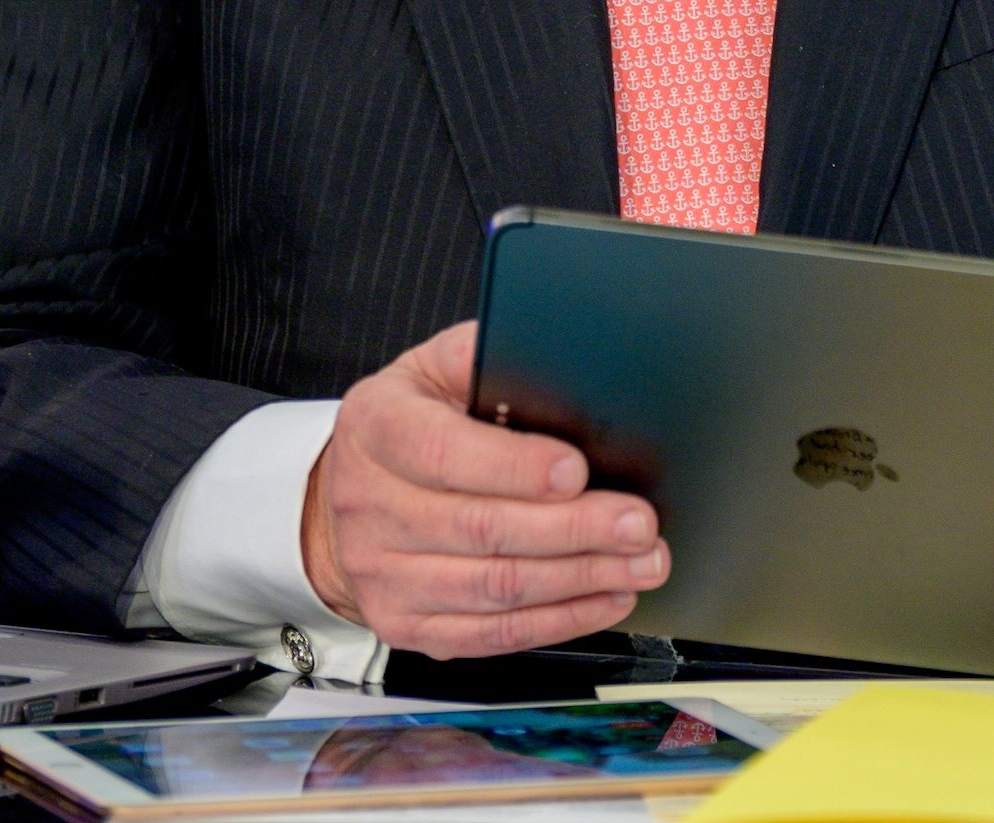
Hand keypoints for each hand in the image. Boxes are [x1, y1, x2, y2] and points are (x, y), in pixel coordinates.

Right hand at [301, 320, 669, 657]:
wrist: (354, 488)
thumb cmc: (416, 417)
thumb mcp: (438, 367)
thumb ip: (486, 359)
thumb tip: (560, 363)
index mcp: (377, 426)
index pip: (442, 452)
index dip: (513, 466)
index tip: (576, 470)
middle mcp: (369, 504)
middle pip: (480, 528)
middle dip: (572, 529)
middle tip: (638, 524)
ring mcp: (382, 573)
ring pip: (493, 587)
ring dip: (578, 579)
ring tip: (639, 564)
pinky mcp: (405, 624)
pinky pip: (491, 634)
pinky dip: (558, 620)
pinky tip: (605, 597)